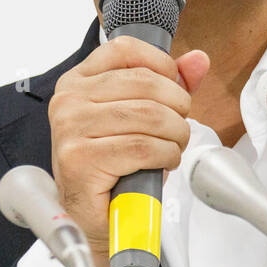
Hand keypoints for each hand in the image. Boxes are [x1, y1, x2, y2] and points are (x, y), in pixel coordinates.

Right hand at [48, 36, 209, 266]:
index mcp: (78, 81)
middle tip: (179, 128)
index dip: (162, 65)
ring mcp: (70, 129)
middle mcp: (68, 100)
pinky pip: (142, 147)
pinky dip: (165, 155)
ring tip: (173, 147)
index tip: (174, 90)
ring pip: (148, 115)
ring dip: (175, 134)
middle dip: (177, 107)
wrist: (96, 216)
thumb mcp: (143, 116)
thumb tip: (199, 60)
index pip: (125, 49)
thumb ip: (171, 84)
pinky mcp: (79, 160)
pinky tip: (163, 164)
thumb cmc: (117, 164)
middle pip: (145, 84)